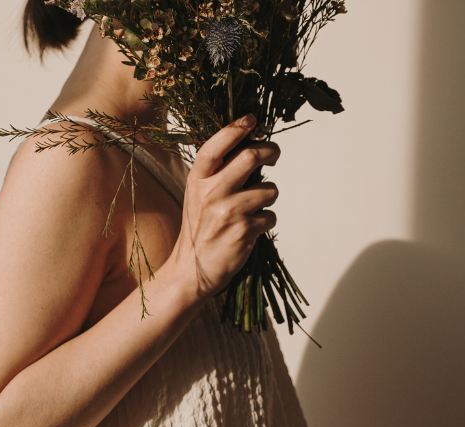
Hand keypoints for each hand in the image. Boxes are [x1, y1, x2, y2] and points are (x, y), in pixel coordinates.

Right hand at [167, 114, 280, 300]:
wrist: (191, 271)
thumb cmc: (200, 228)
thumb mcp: (198, 195)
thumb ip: (218, 173)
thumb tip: (251, 148)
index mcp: (197, 179)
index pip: (216, 146)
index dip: (235, 128)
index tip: (251, 118)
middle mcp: (211, 192)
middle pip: (252, 156)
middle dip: (271, 151)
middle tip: (274, 154)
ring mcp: (228, 212)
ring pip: (269, 189)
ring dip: (269, 196)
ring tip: (253, 208)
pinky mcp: (244, 231)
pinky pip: (271, 216)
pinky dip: (266, 221)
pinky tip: (250, 230)